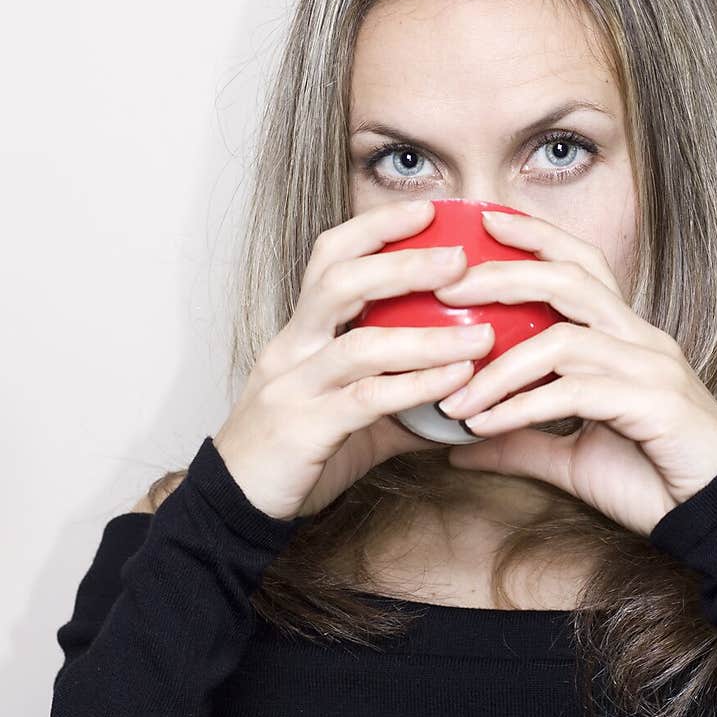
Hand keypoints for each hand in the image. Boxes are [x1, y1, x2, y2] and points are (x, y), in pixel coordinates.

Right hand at [213, 199, 494, 519]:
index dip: (374, 229)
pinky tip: (455, 383)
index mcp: (300, 333)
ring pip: (360, 344)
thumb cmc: (294, 452)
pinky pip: (367, 400)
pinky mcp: (304, 429)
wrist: (234, 506)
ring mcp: (294, 387)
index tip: (425, 210)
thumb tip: (467, 393)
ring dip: (427, 336)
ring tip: (481, 335)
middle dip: (402, 263)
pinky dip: (417, 386)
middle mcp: (292, 348)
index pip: (330, 258)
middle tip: (459, 259)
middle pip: (340, 282)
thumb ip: (405, 398)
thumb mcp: (351, 416)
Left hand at [432, 209, 716, 536]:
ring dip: (499, 367)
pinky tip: (484, 427)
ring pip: (564, 339)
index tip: (486, 220)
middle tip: (446, 289)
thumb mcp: (570, 458)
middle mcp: (641, 340)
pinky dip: (521, 408)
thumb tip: (457, 444)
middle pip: (571, 279)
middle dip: (505, 275)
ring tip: (453, 396)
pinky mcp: (655, 404)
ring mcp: (652, 368)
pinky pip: (574, 393)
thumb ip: (518, 442)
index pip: (582, 266)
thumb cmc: (651, 482)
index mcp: (627, 337)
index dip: (538, 237)